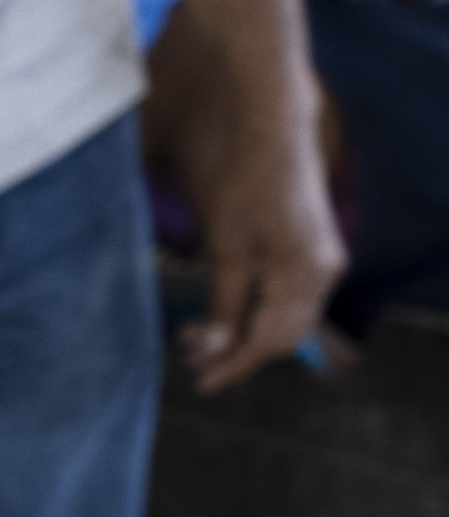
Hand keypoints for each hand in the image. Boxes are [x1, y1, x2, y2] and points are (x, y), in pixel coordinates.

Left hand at [175, 114, 347, 392]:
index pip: (271, 341)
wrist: (273, 133)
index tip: (202, 383)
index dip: (235, 365)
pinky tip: (223, 313)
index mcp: (305, 273)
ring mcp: (322, 263)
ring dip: (242, 333)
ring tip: (197, 336)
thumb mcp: (227, 251)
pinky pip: (287, 299)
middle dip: (236, 352)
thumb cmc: (246, 185)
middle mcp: (324, 272)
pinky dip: (255, 312)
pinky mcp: (313, 254)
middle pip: (282, 336)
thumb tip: (215, 350)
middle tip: (191, 358)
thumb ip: (225, 305)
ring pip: (284, 320)